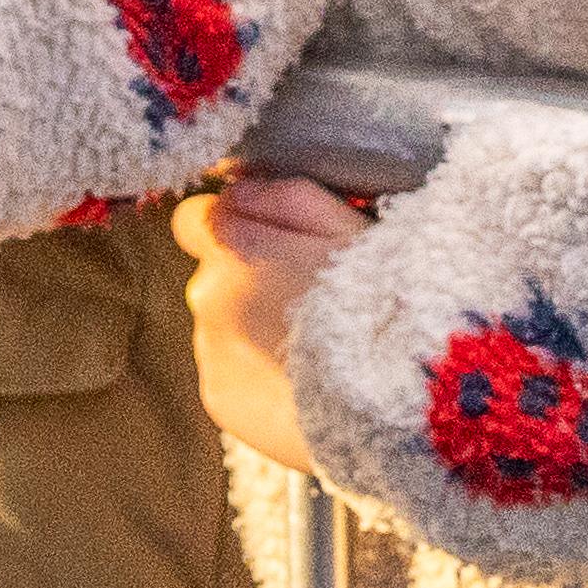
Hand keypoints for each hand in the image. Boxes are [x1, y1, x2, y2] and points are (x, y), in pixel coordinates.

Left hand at [178, 171, 370, 479]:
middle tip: (310, 305)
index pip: (194, 220)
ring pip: (221, 327)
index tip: (265, 244)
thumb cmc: (378, 299)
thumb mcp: (345, 223)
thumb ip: (282, 197)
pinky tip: (300, 384)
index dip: (231, 228)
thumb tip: (239, 190)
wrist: (393, 393)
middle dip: (250, 284)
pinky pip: (229, 375)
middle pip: (214, 278)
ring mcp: (210, 351)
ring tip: (312, 350)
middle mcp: (208, 295)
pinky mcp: (219, 398)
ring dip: (253, 332)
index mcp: (236, 246)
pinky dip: (256, 376)